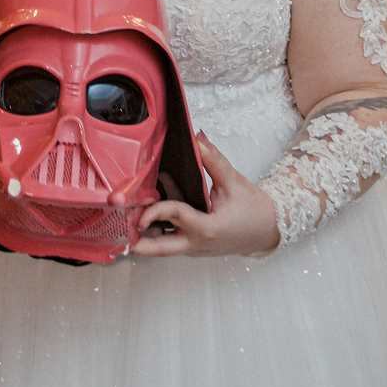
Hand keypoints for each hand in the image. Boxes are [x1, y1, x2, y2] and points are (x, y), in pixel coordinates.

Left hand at [132, 135, 279, 258]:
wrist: (268, 230)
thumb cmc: (253, 210)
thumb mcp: (234, 182)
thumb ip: (213, 160)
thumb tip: (197, 139)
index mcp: (207, 228)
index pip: (175, 216)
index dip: (155, 209)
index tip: (139, 203)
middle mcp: (197, 242)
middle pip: (160, 248)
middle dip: (138, 240)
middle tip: (118, 228)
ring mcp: (194, 246)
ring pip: (163, 243)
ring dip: (145, 231)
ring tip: (126, 214)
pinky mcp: (193, 244)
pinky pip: (171, 234)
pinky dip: (159, 223)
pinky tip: (150, 203)